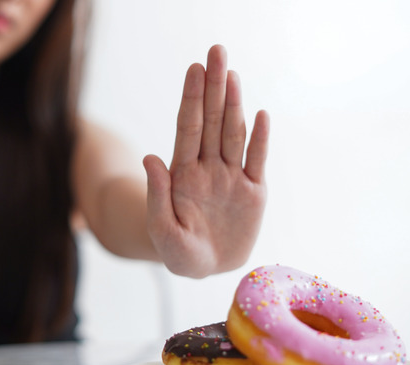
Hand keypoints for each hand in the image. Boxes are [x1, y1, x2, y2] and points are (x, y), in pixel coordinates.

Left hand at [143, 45, 269, 277]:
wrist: (204, 268)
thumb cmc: (177, 251)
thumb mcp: (162, 229)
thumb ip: (157, 195)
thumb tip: (149, 158)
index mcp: (183, 174)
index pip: (188, 128)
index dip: (192, 99)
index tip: (194, 70)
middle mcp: (208, 168)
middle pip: (212, 122)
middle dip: (214, 88)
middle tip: (216, 51)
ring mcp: (231, 177)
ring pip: (234, 134)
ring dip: (234, 104)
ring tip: (233, 74)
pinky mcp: (253, 192)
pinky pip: (257, 160)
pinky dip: (260, 138)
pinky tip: (260, 114)